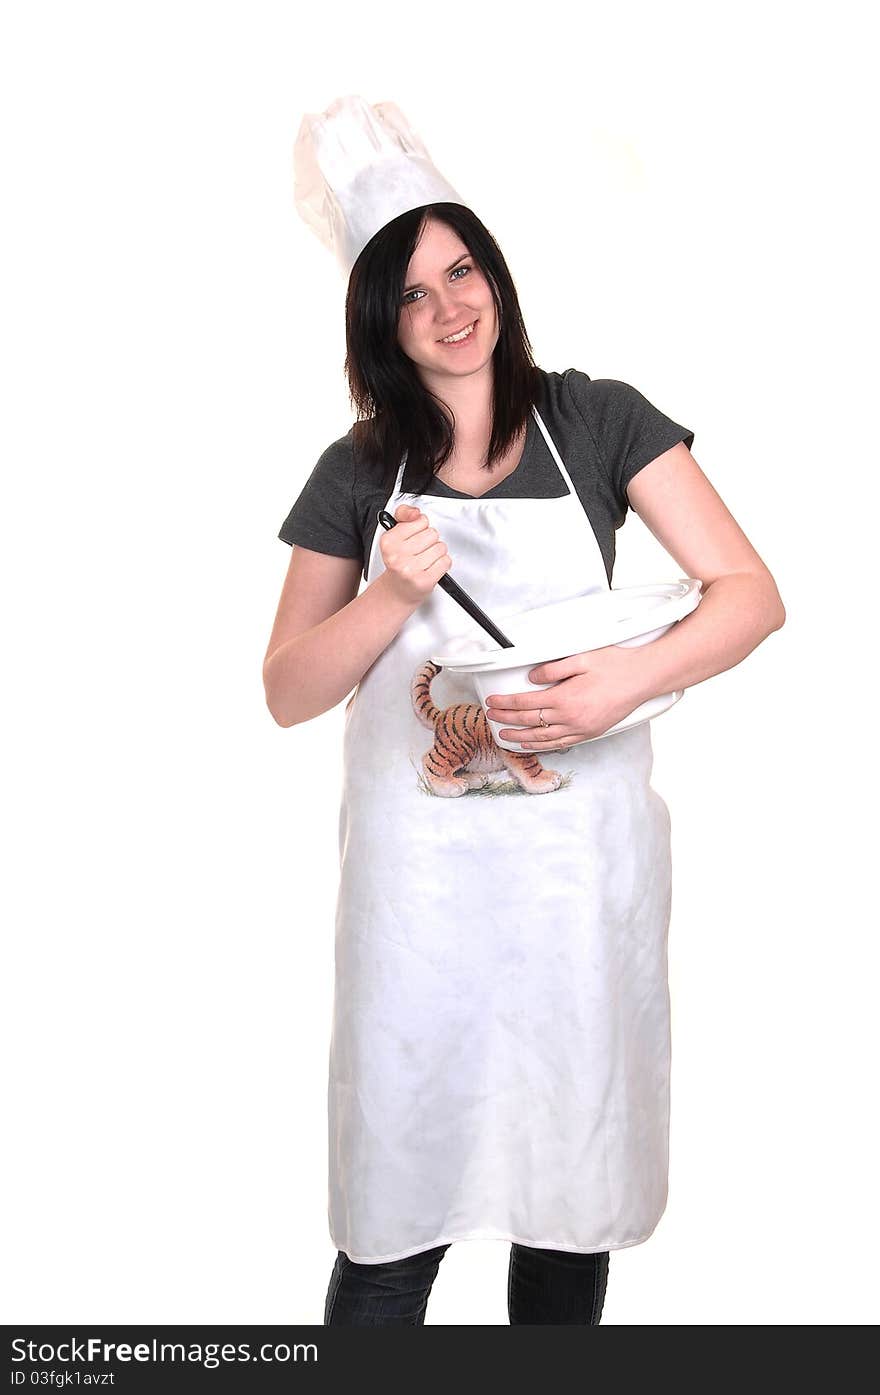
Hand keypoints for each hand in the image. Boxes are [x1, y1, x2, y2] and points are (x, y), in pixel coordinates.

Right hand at [379, 505, 452, 605]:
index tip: (413, 537)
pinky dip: (442, 564)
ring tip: (425, 560)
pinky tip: (431, 568)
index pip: (420, 520)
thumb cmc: (398, 562)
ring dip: (436, 553)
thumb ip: (403, 514)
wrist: (397, 591)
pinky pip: (445, 562)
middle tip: (419, 551)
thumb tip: (415, 513)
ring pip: (440, 547)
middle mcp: (397, 555)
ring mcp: (410, 569)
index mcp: (389, 541)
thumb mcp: (395, 535)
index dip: (420, 528)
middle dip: (429, 541)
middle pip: (432, 533)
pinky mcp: (424, 581)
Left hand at [484, 644, 647, 747]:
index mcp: (564, 698)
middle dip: (507, 719)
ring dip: (520, 736)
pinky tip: (533, 743)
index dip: (505, 703)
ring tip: (504, 735)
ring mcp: (580, 729)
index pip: (525, 703)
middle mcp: (570, 718)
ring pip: (542, 737)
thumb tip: (532, 678)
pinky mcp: (590, 733)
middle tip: (491, 716)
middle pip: (529, 721)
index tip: (492, 701)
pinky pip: (560, 744)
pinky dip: (542, 745)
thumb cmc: (614, 665)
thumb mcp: (581, 659)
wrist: (642, 679)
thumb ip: (552, 668)